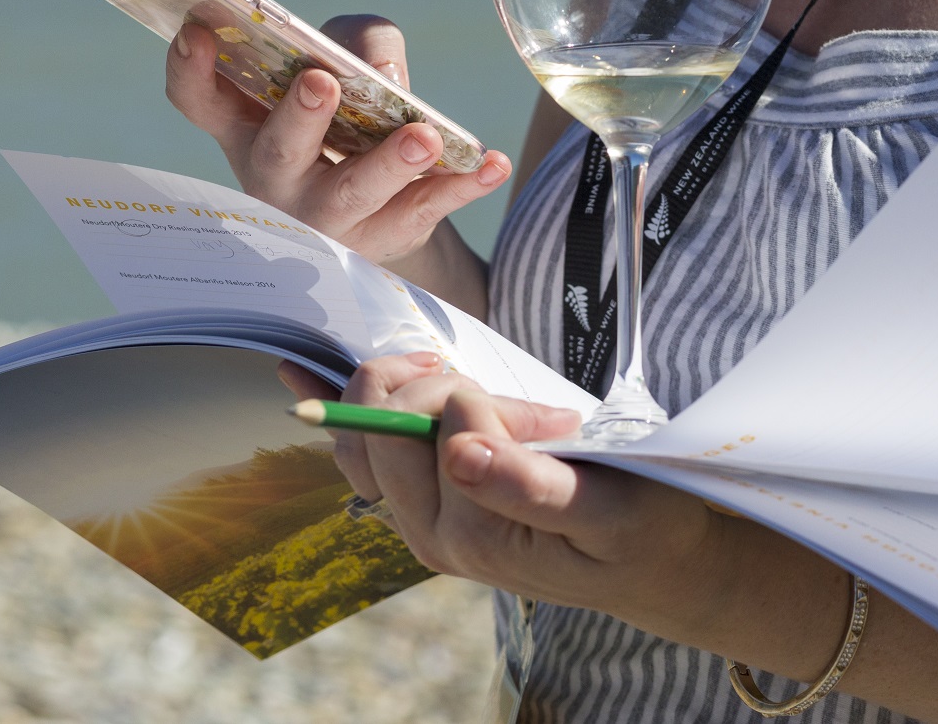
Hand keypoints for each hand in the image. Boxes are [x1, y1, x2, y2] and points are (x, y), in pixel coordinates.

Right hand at [164, 14, 510, 265]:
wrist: (382, 206)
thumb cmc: (350, 115)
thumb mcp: (345, 61)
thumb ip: (360, 43)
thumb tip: (383, 76)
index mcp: (248, 126)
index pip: (199, 100)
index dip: (190, 68)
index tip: (196, 30)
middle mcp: (277, 177)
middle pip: (278, 152)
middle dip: (300, 117)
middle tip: (320, 81)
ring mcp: (328, 218)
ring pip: (354, 193)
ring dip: (388, 163)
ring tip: (424, 136)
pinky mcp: (386, 236)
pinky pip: (424, 212)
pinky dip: (462, 188)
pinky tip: (492, 164)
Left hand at [331, 353, 730, 636]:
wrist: (644, 566)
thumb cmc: (638, 530)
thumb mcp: (604, 507)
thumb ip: (529, 485)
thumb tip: (459, 452)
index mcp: (470, 535)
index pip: (437, 426)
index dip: (484, 401)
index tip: (545, 419)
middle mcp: (430, 533)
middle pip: (379, 427)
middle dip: (435, 387)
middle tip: (501, 396)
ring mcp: (419, 521)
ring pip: (363, 434)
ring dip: (405, 390)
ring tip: (468, 390)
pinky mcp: (421, 505)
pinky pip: (361, 450)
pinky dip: (339, 405)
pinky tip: (293, 372)